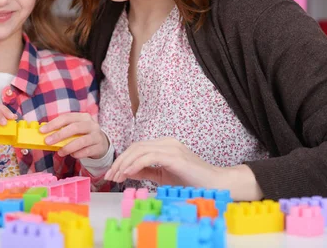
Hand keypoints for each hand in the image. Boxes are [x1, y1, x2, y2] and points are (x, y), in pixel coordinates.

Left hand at [39, 113, 108, 159]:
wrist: (101, 143)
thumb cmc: (83, 135)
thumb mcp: (75, 129)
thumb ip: (63, 130)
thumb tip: (45, 134)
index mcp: (82, 117)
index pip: (66, 117)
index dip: (53, 124)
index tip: (42, 131)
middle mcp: (91, 124)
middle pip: (74, 128)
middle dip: (59, 135)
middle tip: (48, 141)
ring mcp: (96, 136)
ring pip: (81, 141)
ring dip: (68, 147)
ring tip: (60, 152)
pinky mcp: (99, 147)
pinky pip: (87, 151)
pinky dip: (78, 154)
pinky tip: (72, 155)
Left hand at [104, 137, 262, 200]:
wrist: (216, 184)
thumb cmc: (192, 181)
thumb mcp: (163, 176)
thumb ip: (146, 172)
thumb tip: (127, 172)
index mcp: (164, 145)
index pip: (137, 148)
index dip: (123, 160)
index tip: (113, 174)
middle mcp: (166, 142)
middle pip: (135, 147)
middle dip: (120, 162)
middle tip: (110, 176)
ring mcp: (171, 148)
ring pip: (139, 150)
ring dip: (125, 164)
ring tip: (117, 177)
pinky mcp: (175, 157)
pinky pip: (150, 157)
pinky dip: (136, 164)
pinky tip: (128, 173)